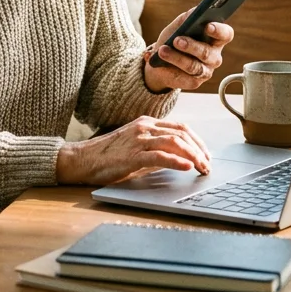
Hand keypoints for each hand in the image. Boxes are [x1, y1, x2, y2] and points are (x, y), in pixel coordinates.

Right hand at [56, 115, 211, 185]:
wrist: (82, 159)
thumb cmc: (107, 155)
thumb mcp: (134, 145)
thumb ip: (154, 147)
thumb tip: (177, 159)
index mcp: (146, 123)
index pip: (181, 128)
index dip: (198, 141)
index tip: (206, 155)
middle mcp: (144, 127)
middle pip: (182, 134)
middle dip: (200, 150)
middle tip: (208, 165)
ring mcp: (138, 139)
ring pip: (174, 142)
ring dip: (193, 156)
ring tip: (202, 168)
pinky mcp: (132, 155)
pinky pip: (159, 156)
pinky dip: (176, 161)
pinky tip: (187, 168)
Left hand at [142, 9, 234, 92]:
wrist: (159, 59)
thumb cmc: (174, 38)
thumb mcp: (179, 25)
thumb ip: (188, 17)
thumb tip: (196, 11)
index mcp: (215, 39)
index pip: (226, 34)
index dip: (219, 31)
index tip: (208, 26)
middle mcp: (214, 56)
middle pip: (208, 53)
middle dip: (191, 46)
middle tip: (177, 40)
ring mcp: (206, 70)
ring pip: (194, 66)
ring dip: (176, 57)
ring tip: (163, 50)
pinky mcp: (194, 82)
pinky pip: (185, 77)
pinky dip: (170, 67)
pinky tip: (160, 60)